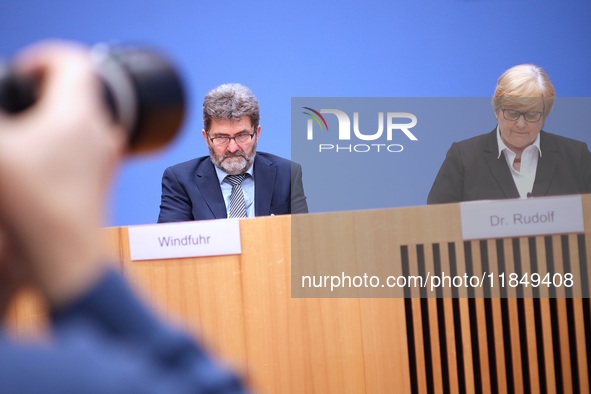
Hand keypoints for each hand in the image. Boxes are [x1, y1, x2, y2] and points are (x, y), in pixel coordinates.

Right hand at [0, 41, 124, 307]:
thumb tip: (7, 117)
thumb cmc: (33, 203)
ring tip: (29, 132)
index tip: (24, 72)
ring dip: (57, 115)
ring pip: (85, 118)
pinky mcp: (105, 175)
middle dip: (48, 88)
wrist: (67, 252)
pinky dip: (66, 140)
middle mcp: (102, 130)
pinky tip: (43, 159)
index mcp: (79, 113)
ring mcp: (107, 154)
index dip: (44, 58)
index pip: (73, 61)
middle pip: (81, 88)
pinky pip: (87, 144)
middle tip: (23, 99)